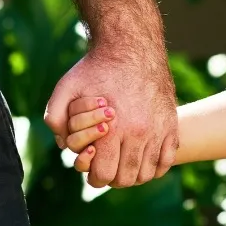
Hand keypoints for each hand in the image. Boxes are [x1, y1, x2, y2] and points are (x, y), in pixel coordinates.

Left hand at [44, 47, 178, 187]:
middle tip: (109, 166)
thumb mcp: (66, 88)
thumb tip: (62, 145)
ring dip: (135, 174)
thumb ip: (55, 117)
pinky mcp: (171, 124)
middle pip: (127, 179)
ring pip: (147, 173)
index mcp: (111, 130)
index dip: (95, 177)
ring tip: (125, 163)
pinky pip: (167, 160)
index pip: (104, 176)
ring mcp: (158, 130)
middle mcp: (138, 133)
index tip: (94, 169)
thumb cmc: (96, 68)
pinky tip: (144, 156)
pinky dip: (156, 165)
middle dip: (114, 178)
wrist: (131, 46)